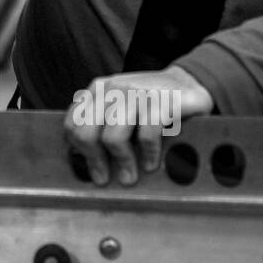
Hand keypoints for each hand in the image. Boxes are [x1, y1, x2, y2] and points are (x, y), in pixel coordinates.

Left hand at [62, 66, 213, 186]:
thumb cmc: (152, 105)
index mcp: (98, 90)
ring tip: (130, 177)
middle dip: (95, 160)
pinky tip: (150, 164)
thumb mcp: (121, 107)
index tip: (90, 168)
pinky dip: (148, 155)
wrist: (189, 83)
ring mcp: (136, 93)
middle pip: (86, 132)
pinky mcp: (160, 101)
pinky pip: (146, 136)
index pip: (72, 123)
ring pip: (112, 137)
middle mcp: (113, 89)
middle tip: (105, 179)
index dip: (77, 150)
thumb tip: (85, 162)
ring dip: (122, 163)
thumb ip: (102, 124)